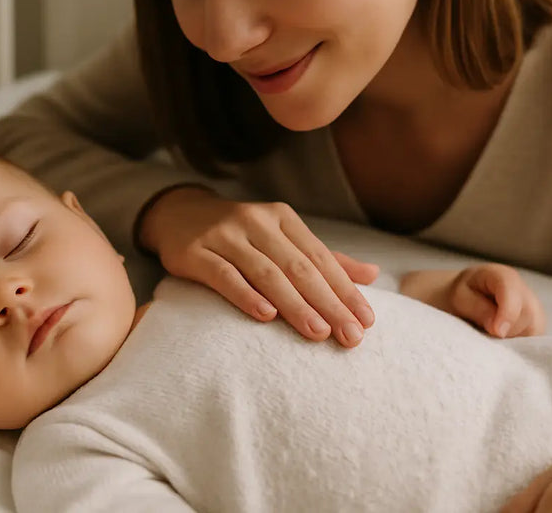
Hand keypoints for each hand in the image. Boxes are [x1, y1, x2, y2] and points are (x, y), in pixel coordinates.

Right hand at [138, 187, 377, 346]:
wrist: (178, 216)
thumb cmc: (240, 235)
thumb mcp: (282, 238)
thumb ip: (325, 258)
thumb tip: (372, 274)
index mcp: (282, 218)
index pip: (320, 258)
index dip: (345, 290)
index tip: (366, 322)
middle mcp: (256, 221)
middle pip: (298, 267)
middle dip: (328, 303)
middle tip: (350, 336)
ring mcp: (223, 234)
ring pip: (265, 272)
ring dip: (294, 304)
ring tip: (317, 332)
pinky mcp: (194, 251)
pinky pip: (224, 275)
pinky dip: (246, 295)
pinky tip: (266, 316)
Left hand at [399, 263, 545, 337]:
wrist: (469, 297)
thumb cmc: (464, 295)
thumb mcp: (461, 297)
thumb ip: (478, 309)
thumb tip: (498, 329)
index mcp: (504, 276)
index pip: (513, 293)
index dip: (508, 314)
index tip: (497, 332)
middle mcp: (525, 292)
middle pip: (526, 315)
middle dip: (506, 329)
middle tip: (484, 331)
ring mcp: (535, 310)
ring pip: (533, 331)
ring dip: (511, 338)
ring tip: (489, 332)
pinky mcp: (537, 328)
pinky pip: (533, 342)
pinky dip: (516, 345)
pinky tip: (501, 340)